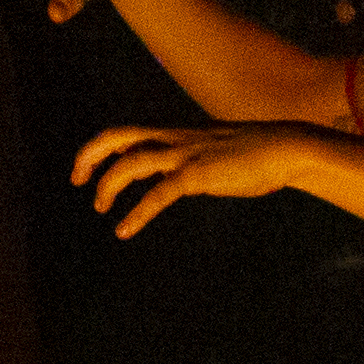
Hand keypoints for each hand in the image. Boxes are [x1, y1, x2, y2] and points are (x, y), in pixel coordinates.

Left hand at [70, 120, 308, 237]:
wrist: (287, 148)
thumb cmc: (256, 155)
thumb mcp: (215, 155)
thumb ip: (192, 165)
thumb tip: (181, 181)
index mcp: (176, 136)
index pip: (127, 134)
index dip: (101, 148)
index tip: (87, 169)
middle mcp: (175, 140)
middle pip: (118, 136)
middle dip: (91, 155)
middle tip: (76, 179)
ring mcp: (185, 155)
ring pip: (130, 162)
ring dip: (108, 185)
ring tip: (100, 207)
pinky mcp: (198, 175)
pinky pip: (158, 194)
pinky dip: (136, 213)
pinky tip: (124, 230)